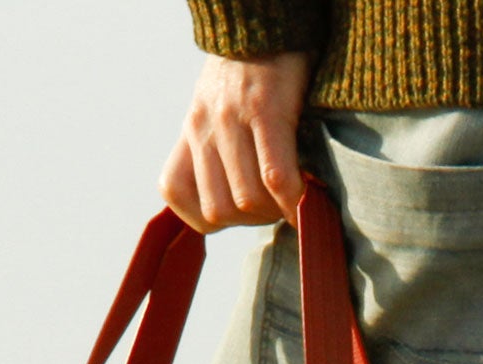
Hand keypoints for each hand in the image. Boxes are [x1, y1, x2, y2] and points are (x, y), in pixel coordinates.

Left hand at [161, 52, 316, 231]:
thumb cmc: (252, 76)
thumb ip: (220, 151)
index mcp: (190, 131)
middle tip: (277, 208)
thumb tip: (242, 204)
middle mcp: (202, 128)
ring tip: (295, 200)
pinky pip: (275, 177)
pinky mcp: (265, 113)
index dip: (209, 216)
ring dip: (276, 213)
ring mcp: (231, 121)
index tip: (241, 213)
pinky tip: (307, 199)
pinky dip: (293, 200)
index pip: (175, 193)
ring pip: (247, 201)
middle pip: (218, 209)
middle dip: (251, 221)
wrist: (267, 24)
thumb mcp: (218, 111)